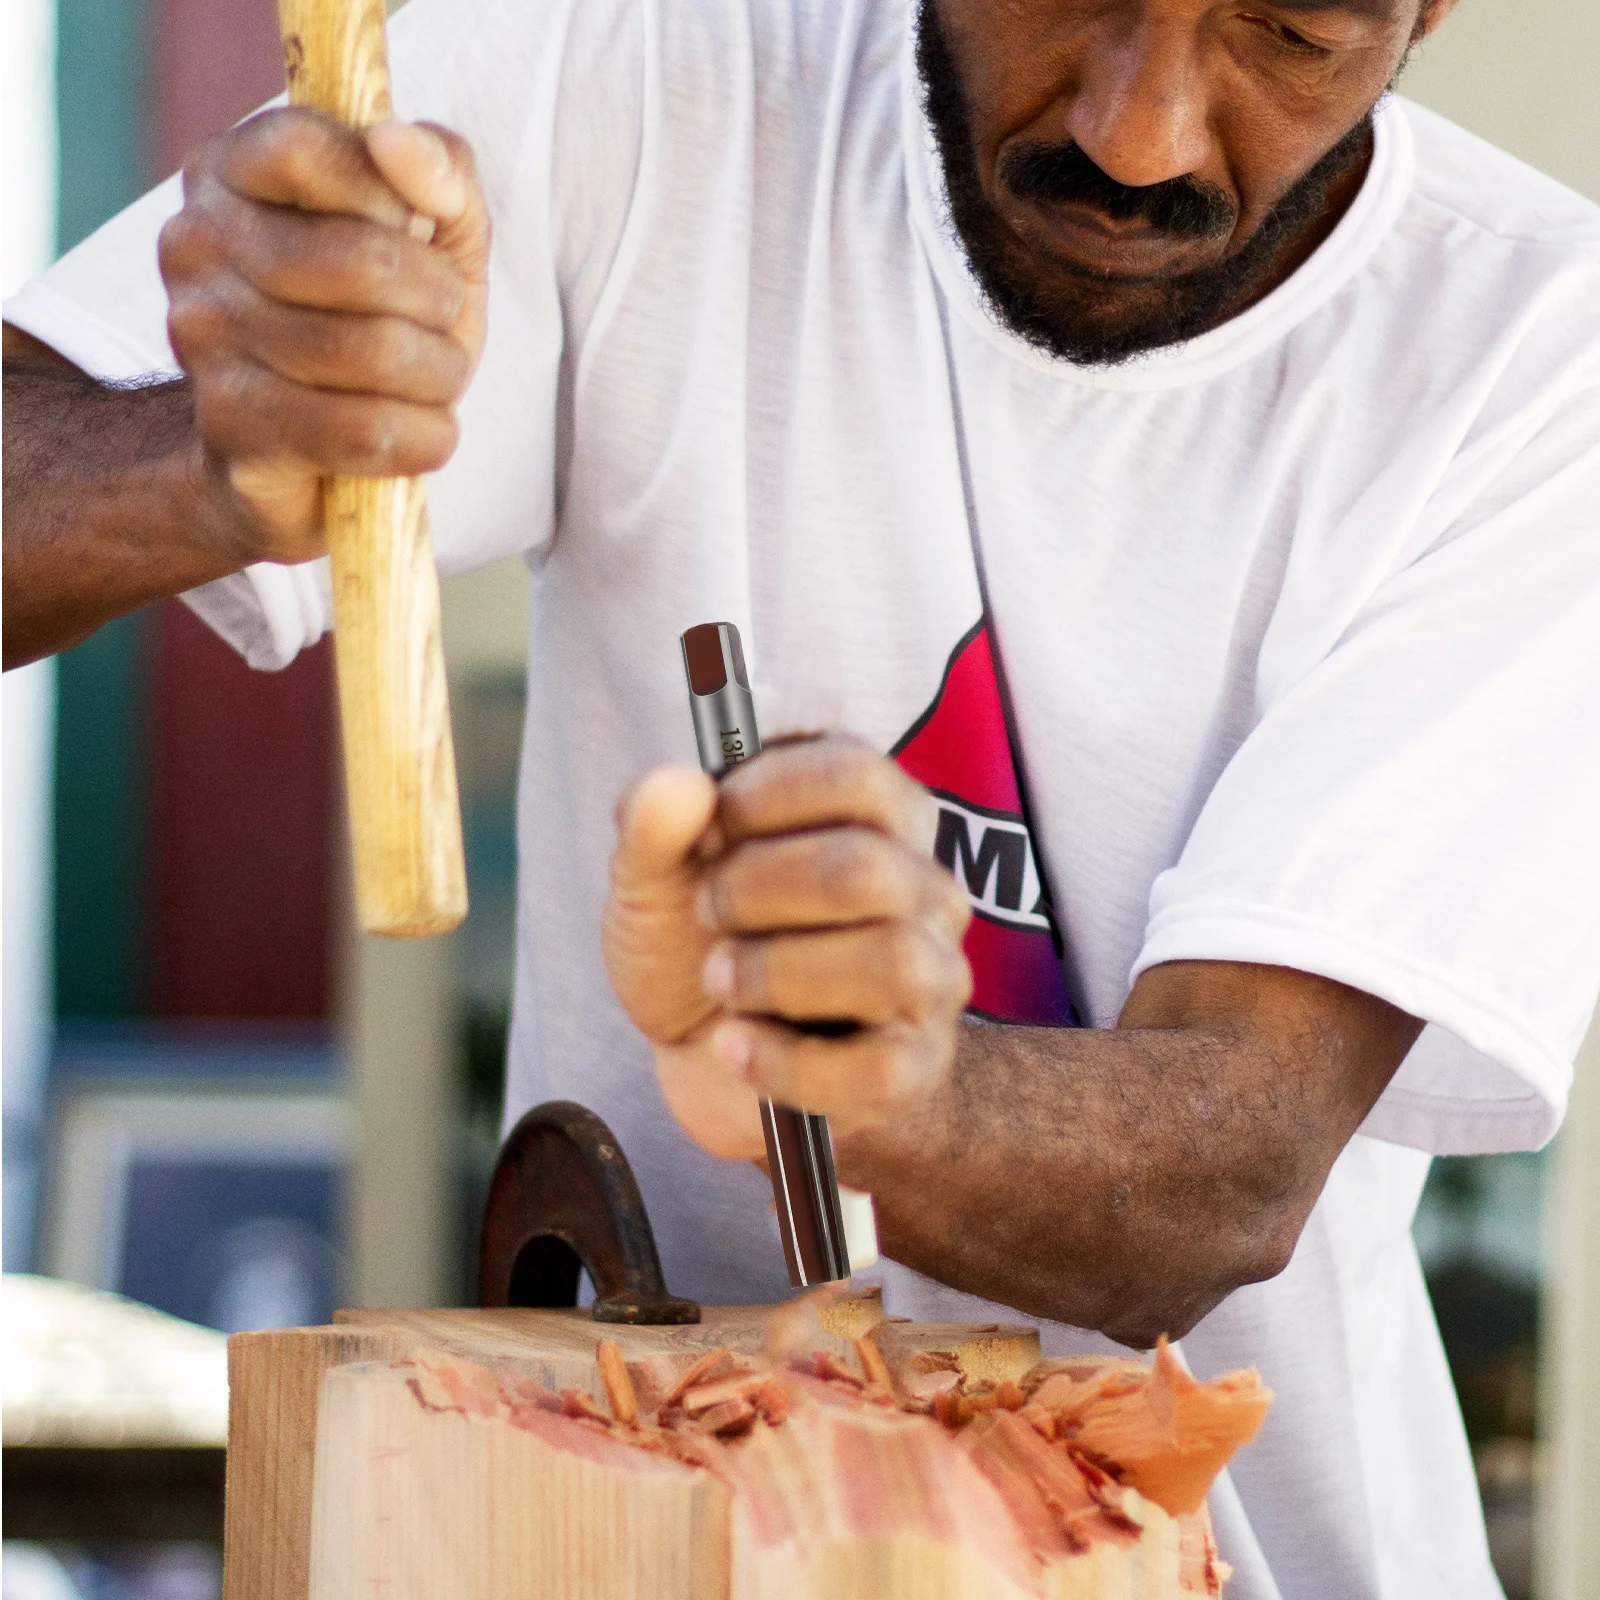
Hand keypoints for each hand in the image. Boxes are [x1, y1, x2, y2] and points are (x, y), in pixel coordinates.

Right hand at [158, 109, 489, 563]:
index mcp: (230, 173)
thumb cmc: (376, 318)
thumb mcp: (429, 233)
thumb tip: (397, 141)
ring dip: (440, 375)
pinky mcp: (234, 433)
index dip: (389, 194)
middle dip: (440, 302)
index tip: (414, 230)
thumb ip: (439, 169)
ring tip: (431, 379)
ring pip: (373, 352)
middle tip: (440, 323)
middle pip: (362, 261)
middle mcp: (196, 247)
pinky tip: (422, 432)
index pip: (303, 148)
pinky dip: (425, 438)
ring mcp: (204, 342)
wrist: (301, 447)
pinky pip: (365, 432)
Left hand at [603, 736, 972, 1160]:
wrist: (702, 1053)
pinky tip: (735, 1046)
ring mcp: (931, 980)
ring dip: (776, 973)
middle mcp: (923, 890)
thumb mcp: (653, 877)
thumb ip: (651, 825)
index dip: (765, 797)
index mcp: (879, 816)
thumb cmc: (700, 941)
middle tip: (707, 910)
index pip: (856, 775)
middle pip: (866, 869)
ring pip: (891, 963)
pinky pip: (878, 1068)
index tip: (712, 829)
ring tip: (722, 980)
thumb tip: (678, 785)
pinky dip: (786, 1061)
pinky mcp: (916, 1067)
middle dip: (757, 891)